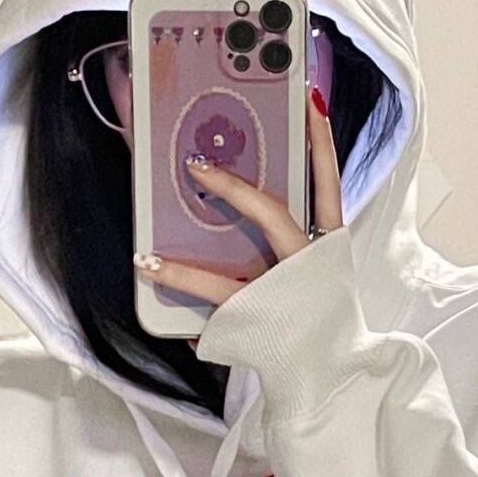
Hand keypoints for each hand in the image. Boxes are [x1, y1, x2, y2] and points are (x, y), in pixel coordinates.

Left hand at [132, 85, 342, 305]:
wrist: (326, 378)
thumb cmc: (312, 323)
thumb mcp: (311, 277)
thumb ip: (286, 242)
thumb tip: (232, 200)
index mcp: (329, 248)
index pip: (329, 184)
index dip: (322, 140)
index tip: (311, 98)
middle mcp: (312, 260)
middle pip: (281, 206)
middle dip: (244, 175)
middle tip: (204, 154)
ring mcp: (286, 284)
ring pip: (258, 229)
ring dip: (222, 197)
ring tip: (187, 173)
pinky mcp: (257, 313)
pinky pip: (213, 288)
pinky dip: (178, 275)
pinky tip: (147, 264)